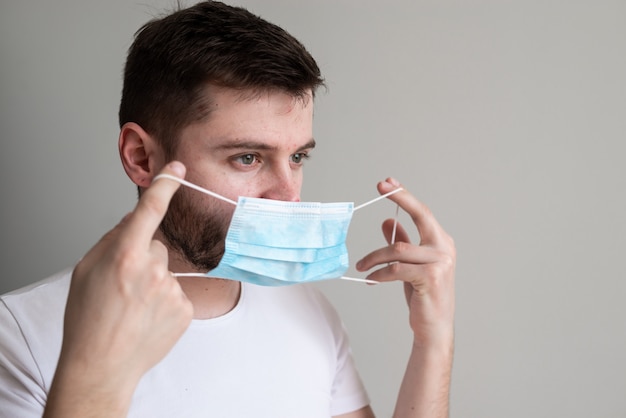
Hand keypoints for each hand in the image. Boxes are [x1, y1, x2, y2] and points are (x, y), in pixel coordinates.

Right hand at [45, 162, 192, 416]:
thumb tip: (136, 220)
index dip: (164, 185)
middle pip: (157, 246)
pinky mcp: (185, 309)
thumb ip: (113, 239)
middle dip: (143, 257)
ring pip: (167, 270)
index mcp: (124, 255)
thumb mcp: (85, 270)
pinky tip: (147, 316)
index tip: (177, 169)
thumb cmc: (88, 318)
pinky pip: (176, 292)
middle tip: (123, 285)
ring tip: (133, 306)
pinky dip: (164, 300)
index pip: (149, 210)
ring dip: (154, 281)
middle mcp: (153, 269)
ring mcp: (172, 290)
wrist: (102, 365)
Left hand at [356, 177, 454, 346]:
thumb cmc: (424, 295)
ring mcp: (441, 262)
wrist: (434, 327)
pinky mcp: (431, 278)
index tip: (388, 182)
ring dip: (374, 256)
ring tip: (361, 265)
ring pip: (398, 248)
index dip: (405, 195)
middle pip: (421, 215)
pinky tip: (370, 278)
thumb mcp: (410, 265)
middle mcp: (445, 248)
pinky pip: (396, 269)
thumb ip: (403, 242)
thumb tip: (388, 220)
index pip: (423, 212)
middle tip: (380, 188)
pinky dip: (379, 273)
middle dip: (401, 198)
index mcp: (441, 242)